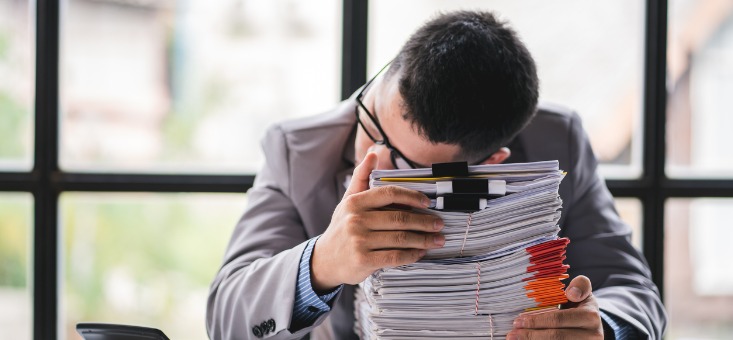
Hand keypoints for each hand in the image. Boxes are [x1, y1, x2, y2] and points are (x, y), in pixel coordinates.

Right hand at [310, 153, 444, 291]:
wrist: (325, 260)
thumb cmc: (342, 228)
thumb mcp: (347, 201)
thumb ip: (361, 177)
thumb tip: (372, 153)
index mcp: (355, 202)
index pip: (389, 193)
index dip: (412, 196)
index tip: (427, 202)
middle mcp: (356, 220)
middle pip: (399, 218)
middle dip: (424, 222)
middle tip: (439, 224)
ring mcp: (359, 241)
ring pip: (400, 238)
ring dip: (423, 239)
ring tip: (437, 239)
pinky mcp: (364, 261)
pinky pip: (395, 256)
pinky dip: (412, 255)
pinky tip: (421, 252)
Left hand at [507, 275, 603, 339]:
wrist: (593, 326)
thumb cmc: (582, 306)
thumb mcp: (584, 293)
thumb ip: (580, 286)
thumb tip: (571, 293)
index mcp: (591, 316)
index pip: (559, 319)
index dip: (537, 321)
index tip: (519, 320)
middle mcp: (593, 335)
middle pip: (556, 337)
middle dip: (531, 334)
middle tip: (512, 333)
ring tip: (515, 339)